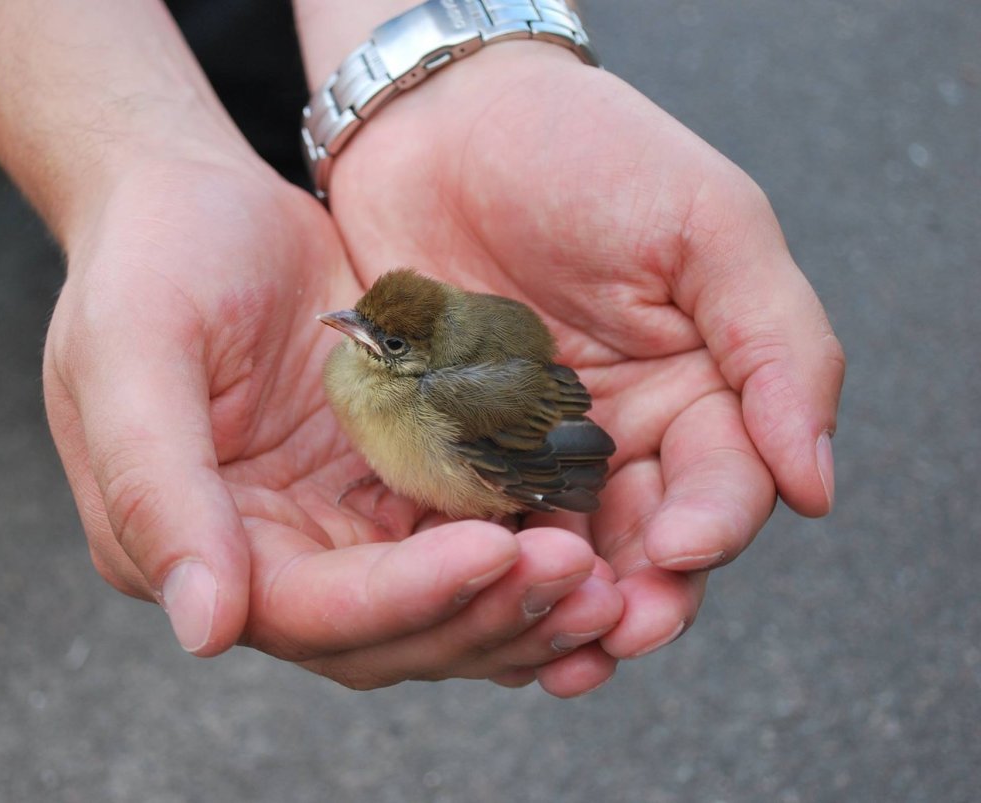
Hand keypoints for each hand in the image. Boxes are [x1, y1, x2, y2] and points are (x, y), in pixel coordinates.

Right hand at [41, 154, 623, 689]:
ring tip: (600, 573)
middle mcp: (259, 560)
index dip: (402, 598)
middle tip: (578, 570)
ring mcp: (327, 528)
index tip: (494, 551)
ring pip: (433, 608)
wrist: (196, 199)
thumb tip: (205, 632)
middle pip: (383, 633)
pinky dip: (518, 556)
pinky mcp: (382, 488)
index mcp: (180, 547)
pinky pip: (458, 543)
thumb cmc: (151, 259)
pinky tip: (582, 538)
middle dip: (481, 611)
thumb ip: (154, 489)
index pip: (304, 611)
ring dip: (515, 603)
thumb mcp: (132, 353)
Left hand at [326, 45, 844, 672]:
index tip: (676, 549)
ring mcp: (532, 450)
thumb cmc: (588, 153)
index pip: (724, 484)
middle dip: (636, 595)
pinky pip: (474, 527)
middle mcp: (623, 434)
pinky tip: (471, 602)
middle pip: (644, 543)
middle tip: (612, 631)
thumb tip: (818, 484)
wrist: (444, 122)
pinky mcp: (452, 450)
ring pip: (561, 553)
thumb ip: (777, 346)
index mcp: (700, 388)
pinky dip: (479, 571)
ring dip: (557, 604)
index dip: (708, 525)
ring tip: (544, 649)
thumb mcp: (709, 226)